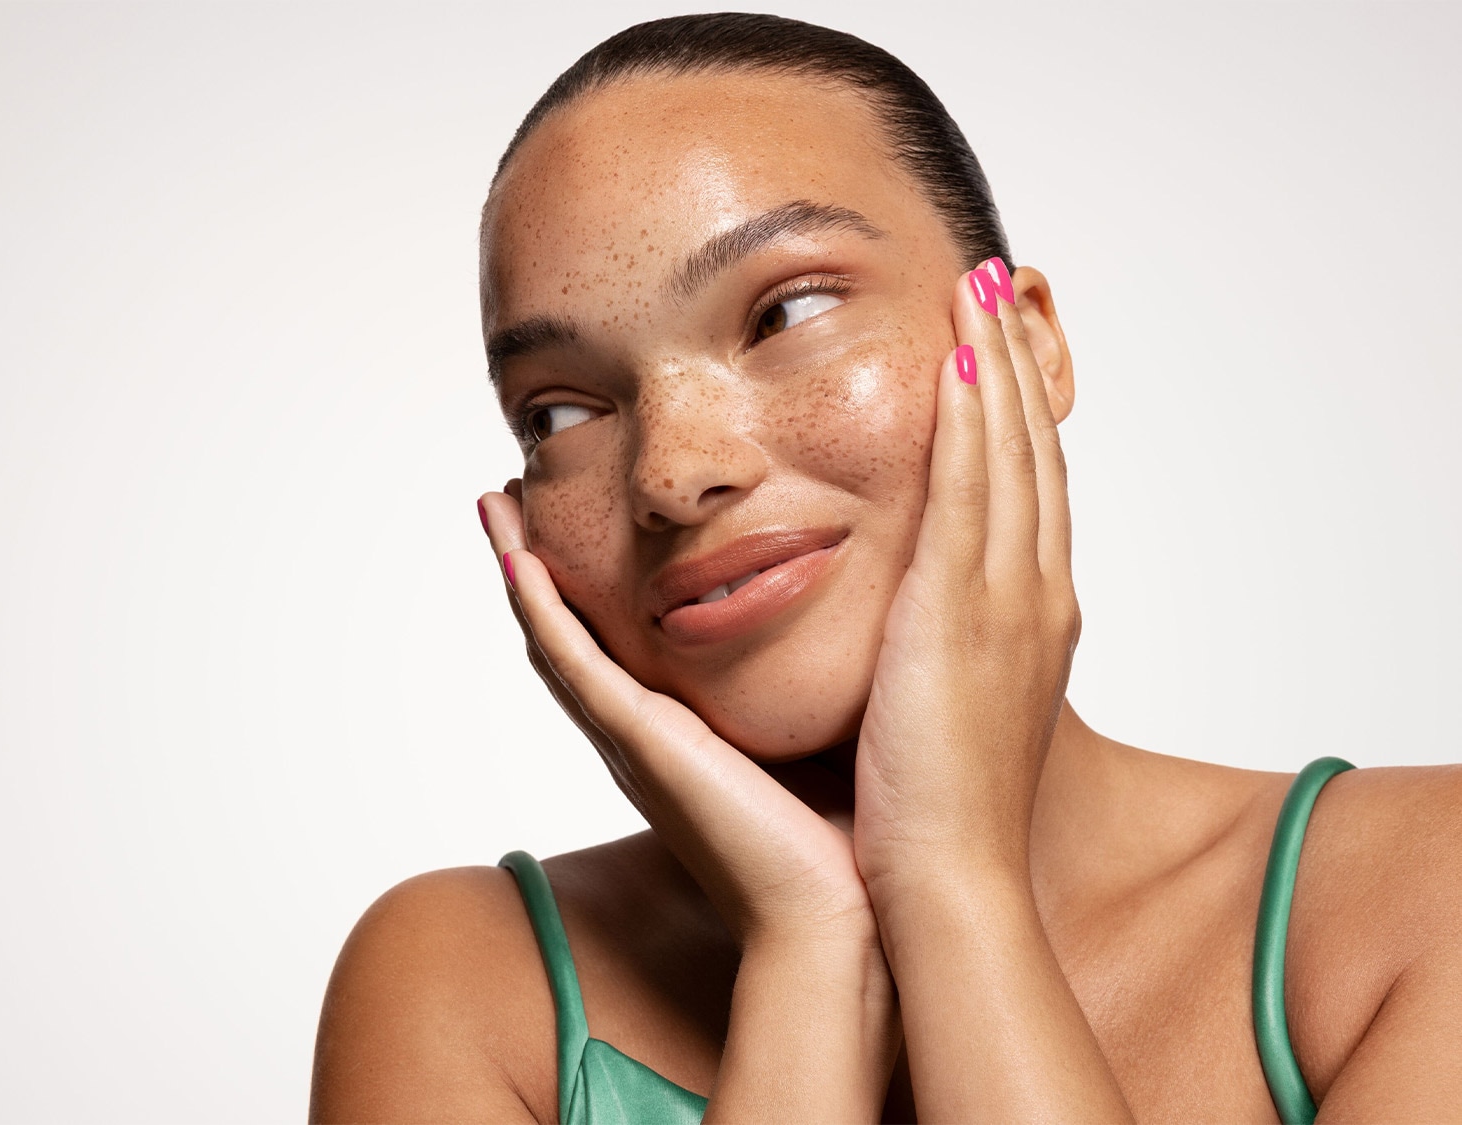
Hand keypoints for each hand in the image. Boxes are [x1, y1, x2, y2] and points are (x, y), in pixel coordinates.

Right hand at [479, 489, 878, 952]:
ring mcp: (630, 738)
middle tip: (507, 501)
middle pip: (564, 636)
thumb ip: (808, 684)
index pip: (612, 647)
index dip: (581, 587)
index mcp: (675, 735)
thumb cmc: (836, 840)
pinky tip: (517, 559)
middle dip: (531, 568)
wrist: (832, 914)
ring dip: (517, 571)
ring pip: (552, 639)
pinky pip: (572, 663)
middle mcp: (637, 735)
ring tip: (492, 507)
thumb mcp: (813, 735)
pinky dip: (540, 610)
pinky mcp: (639, 743)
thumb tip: (848, 623)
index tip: (571, 523)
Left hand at [853, 259, 1081, 897]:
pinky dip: (971, 426)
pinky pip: (971, 496)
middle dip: (1018, 365)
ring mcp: (1009, 600)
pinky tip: (958, 364)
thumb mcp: (949, 704)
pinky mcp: (966, 613)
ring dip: (997, 368)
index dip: (1019, 412)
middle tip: (1002, 286)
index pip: (1029, 488)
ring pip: (1010, 458)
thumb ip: (940, 645)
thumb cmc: (933, 807)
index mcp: (1031, 616)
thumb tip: (913, 616)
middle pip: (1033, 453)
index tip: (997, 348)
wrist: (945, 878)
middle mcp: (1036, 594)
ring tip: (981, 290)